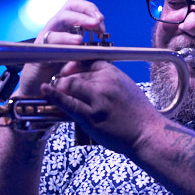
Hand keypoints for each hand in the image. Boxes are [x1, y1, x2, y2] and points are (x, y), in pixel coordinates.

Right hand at [16, 0, 105, 94]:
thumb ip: (88, 45)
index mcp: (66, 25)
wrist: (39, 84)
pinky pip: (51, 39)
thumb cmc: (59, 68)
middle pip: (69, 7)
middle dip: (86, 12)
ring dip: (76, 21)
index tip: (101, 22)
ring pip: (60, 19)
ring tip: (90, 30)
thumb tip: (104, 38)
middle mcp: (56, 26)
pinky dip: (64, 39)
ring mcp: (47, 35)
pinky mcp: (40, 48)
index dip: (90, 10)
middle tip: (98, 22)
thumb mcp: (77, 54)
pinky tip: (77, 44)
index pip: (78, 6)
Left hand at [39, 60, 163, 156]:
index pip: (87, 61)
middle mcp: (105, 82)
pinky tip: (46, 90)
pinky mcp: (91, 116)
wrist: (147, 133)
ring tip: (53, 89)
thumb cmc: (138, 113)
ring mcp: (98, 99)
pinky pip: (67, 103)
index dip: (74, 65)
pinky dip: (54, 95)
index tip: (68, 70)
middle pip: (76, 72)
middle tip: (58, 83)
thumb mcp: (126, 88)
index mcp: (114, 73)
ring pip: (69, 85)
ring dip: (59, 87)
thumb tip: (90, 77)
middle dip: (64, 77)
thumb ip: (109, 80)